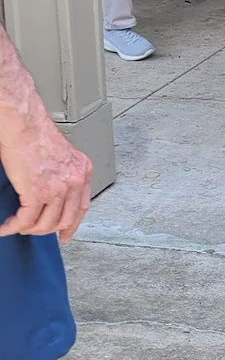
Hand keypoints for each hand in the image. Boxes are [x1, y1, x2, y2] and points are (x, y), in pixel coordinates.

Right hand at [0, 113, 92, 242]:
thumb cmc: (37, 134)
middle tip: (33, 230)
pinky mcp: (37, 192)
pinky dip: (13, 226)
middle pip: (64, 219)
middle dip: (46, 229)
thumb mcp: (61, 155)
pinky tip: (6, 226)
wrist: (25, 124)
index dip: (72, 224)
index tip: (65, 235)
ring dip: (28, 228)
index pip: (82, 207)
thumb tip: (54, 194)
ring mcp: (57, 188)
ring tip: (17, 226)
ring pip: (45, 224)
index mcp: (82, 170)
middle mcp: (74, 180)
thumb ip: (63, 174)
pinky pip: (25, 220)